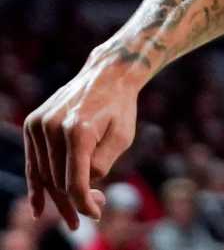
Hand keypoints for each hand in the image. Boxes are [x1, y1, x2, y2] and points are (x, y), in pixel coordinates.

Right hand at [24, 54, 141, 227]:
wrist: (106, 75)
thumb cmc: (120, 108)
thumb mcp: (123, 137)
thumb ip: (102, 164)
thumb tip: (84, 188)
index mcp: (78, 130)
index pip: (75, 180)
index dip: (84, 203)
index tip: (95, 215)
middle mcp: (53, 127)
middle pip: (59, 179)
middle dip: (75, 199)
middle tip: (95, 208)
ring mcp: (39, 124)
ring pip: (45, 174)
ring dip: (58, 196)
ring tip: (74, 215)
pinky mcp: (32, 123)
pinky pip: (34, 162)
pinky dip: (36, 184)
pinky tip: (38, 208)